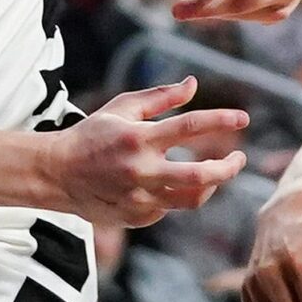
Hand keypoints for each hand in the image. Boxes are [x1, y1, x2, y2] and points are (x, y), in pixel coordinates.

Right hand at [50, 76, 249, 227]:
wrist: (57, 174)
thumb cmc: (92, 135)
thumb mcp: (122, 108)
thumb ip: (160, 97)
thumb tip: (193, 84)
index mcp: (138, 138)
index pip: (190, 126)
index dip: (221, 120)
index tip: (244, 118)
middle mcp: (141, 171)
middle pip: (200, 176)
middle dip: (228, 168)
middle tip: (239, 159)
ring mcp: (140, 198)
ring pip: (191, 199)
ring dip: (211, 185)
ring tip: (217, 173)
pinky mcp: (137, 217)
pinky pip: (170, 207)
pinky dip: (177, 194)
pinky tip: (171, 184)